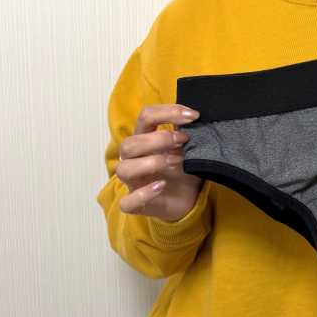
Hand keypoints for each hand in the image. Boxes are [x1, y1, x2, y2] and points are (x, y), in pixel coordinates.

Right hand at [115, 104, 202, 221]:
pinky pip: (127, 202)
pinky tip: (162, 186)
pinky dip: (143, 193)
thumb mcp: (189, 148)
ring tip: (177, 161)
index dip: (168, 112)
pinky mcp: (137, 204)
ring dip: (151, 162)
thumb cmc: (184, 169)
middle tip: (183, 140)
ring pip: (124, 169)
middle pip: (129, 143)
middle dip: (158, 139)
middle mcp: (135, 159)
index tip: (193, 116)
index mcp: (145, 140)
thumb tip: (193, 118)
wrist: (189, 199)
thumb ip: (187, 133)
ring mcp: (134, 182)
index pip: (146, 116)